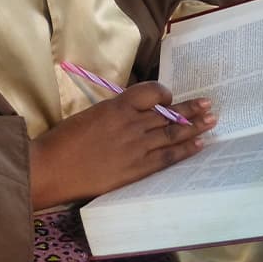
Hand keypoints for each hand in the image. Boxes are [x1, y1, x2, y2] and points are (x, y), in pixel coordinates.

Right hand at [29, 82, 216, 209]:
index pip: (151, 92)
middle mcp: (131, 124)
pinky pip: (167, 157)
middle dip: (190, 109)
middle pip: (168, 113)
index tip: (168, 97)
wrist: (51, 168)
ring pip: (173, 134)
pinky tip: (198, 145)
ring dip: (195, 127)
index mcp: (117, 106)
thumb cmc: (63, 140)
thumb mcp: (90, 114)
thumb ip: (115, 113)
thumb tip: (132, 115)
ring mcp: (136, 147)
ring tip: (212, 121)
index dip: (164, 93)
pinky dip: (185, 151)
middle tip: (209, 104)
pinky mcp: (136, 169)